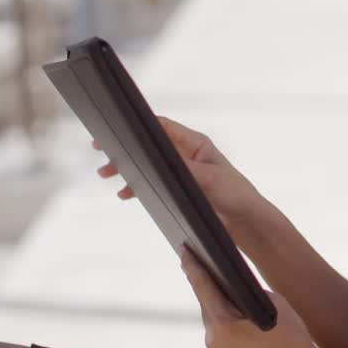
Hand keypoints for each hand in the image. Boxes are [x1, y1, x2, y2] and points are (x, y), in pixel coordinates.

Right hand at [93, 116, 267, 229]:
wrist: (246, 223)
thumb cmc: (235, 194)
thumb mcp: (208, 179)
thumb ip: (183, 168)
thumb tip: (157, 156)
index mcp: (196, 143)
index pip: (161, 126)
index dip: (137, 124)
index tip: (115, 128)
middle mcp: (187, 154)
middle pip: (149, 145)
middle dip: (126, 148)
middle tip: (101, 152)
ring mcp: (182, 172)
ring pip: (148, 164)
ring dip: (128, 169)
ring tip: (106, 174)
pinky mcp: (180, 190)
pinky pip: (153, 183)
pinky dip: (138, 186)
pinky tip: (124, 194)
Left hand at [178, 245, 329, 347]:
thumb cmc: (293, 339)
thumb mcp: (273, 302)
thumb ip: (249, 293)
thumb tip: (235, 290)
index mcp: (223, 324)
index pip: (203, 287)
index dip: (193, 266)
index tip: (184, 251)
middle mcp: (213, 343)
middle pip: (209, 307)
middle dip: (214, 291)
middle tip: (215, 272)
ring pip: (215, 326)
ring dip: (223, 314)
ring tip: (237, 303)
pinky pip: (222, 342)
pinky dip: (230, 332)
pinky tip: (243, 328)